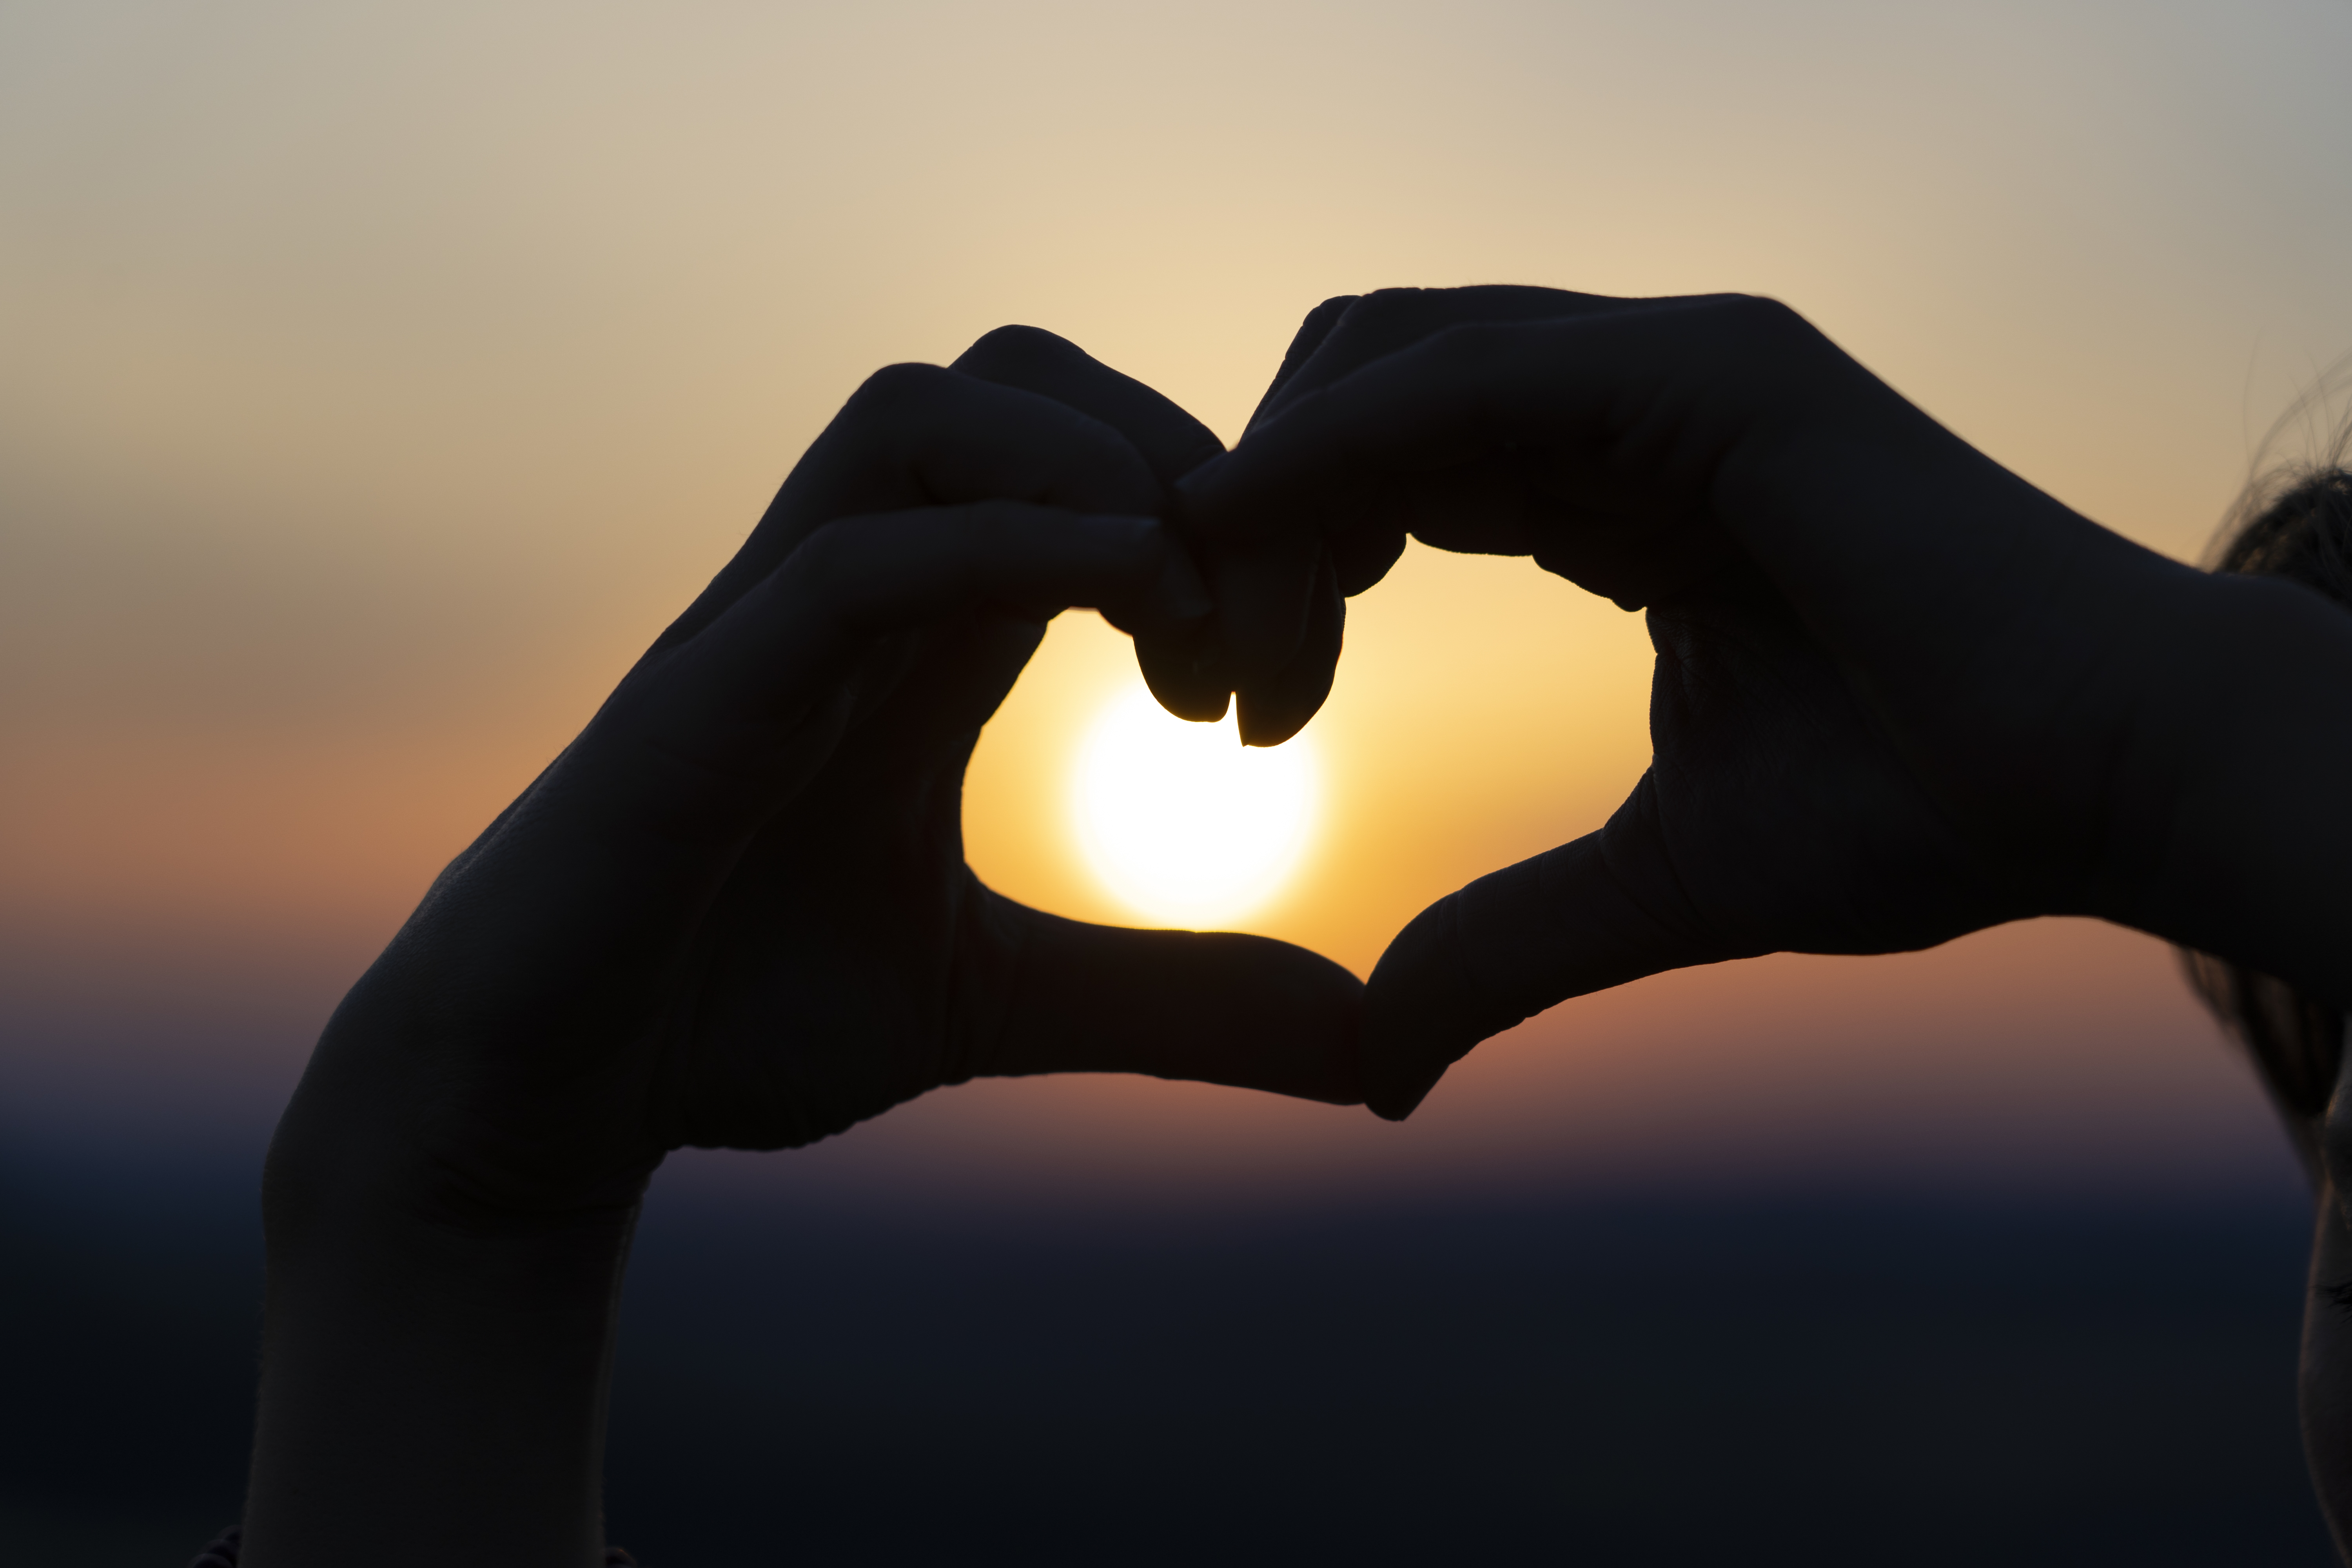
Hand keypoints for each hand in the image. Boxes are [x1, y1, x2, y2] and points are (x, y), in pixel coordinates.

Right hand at [271, 328, 1362, 1225]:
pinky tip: (1123, 629)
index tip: (1281, 678)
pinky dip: (1004, 554)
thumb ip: (1176, 1001)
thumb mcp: (1002, 1003)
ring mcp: (765, 624)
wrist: (545, 1103)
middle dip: (1176, 457)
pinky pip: (857, 556)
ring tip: (1187, 622)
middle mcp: (847, 589)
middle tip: (1253, 636)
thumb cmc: (741, 1020)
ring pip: (923, 405)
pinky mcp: (701, 693)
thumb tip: (1371, 1050)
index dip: (1218, 519)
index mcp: (922, 632)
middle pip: (1019, 375)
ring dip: (1094, 472)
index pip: (1081, 458)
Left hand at [1183, 286, 2351, 1116]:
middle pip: (1355, 400)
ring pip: (1384, 361)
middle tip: (1221, 692)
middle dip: (1252, 529)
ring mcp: (1674, 370)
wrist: (2100, 790)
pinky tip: (1260, 541)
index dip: (1281, 570)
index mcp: (1620, 491)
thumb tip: (1374, 1067)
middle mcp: (1632, 407)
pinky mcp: (1717, 372)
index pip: (1384, 474)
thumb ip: (1506, 943)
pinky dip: (1339, 442)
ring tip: (1257, 665)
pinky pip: (1465, 371)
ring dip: (1275, 495)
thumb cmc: (1919, 821)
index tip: (1235, 712)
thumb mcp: (1655, 885)